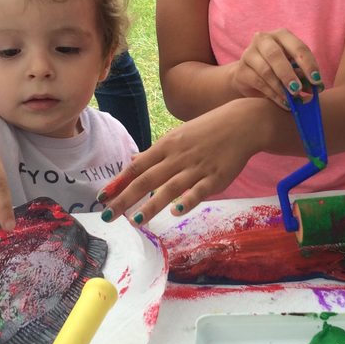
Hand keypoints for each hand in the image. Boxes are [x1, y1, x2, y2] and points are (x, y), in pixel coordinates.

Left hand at [97, 99, 264, 224]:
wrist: (242, 122)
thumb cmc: (207, 130)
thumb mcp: (178, 136)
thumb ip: (157, 154)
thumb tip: (134, 162)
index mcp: (167, 145)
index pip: (137, 166)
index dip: (119, 181)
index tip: (102, 197)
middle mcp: (178, 157)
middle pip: (147, 179)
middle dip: (125, 198)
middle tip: (107, 216)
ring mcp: (197, 168)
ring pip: (170, 187)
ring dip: (152, 204)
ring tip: (135, 220)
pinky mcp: (216, 178)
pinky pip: (200, 190)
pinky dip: (188, 200)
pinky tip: (176, 211)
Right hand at [230, 29, 322, 106]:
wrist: (249, 75)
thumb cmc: (277, 69)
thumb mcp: (293, 69)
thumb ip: (304, 77)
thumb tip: (318, 88)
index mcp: (282, 35)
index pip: (298, 47)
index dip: (309, 64)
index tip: (317, 81)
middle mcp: (263, 39)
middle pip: (276, 55)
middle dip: (289, 74)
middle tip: (298, 90)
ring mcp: (249, 53)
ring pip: (265, 70)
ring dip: (280, 87)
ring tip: (291, 100)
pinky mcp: (241, 70)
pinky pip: (258, 82)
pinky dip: (273, 94)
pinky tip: (283, 102)